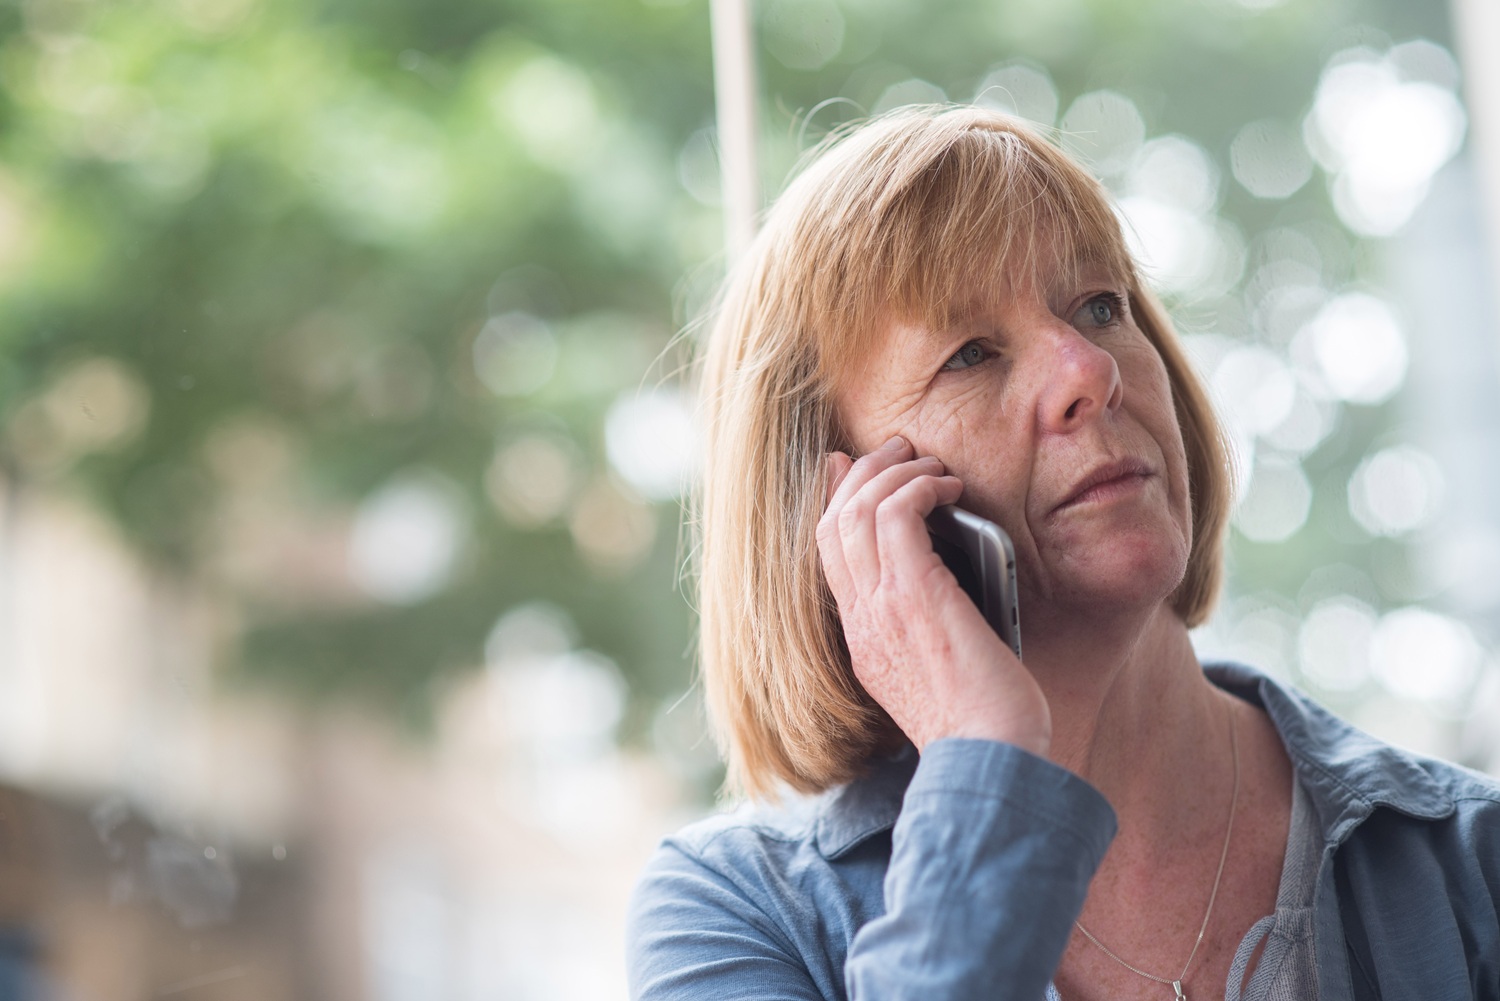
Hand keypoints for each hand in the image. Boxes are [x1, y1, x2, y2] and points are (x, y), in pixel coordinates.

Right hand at [817, 437, 1051, 756]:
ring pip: (858, 510)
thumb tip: (947, 585)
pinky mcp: (914, 596)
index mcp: (862, 639)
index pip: (828, 552)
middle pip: (833, 522)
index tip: (850, 468)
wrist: (988, 761)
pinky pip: (896, 515)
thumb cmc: (984, 725)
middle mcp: (860, 620)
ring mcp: (881, 607)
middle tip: (899, 450)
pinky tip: (947, 489)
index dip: (836, 500)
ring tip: (931, 466)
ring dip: (895, 473)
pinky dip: (919, 488)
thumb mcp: (939, 674)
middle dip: (864, 473)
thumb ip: (929, 629)